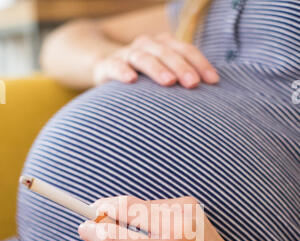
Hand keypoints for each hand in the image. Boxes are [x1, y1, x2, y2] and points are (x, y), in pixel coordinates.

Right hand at [93, 32, 218, 88]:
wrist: (105, 67)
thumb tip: (212, 98)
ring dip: (157, 69)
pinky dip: (122, 71)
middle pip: (167, 52)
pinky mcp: (107, 65)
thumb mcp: (164, 74)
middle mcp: (147, 45)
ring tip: (169, 83)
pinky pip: (115, 66)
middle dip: (182, 67)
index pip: (186, 50)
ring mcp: (127, 54)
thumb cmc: (143, 77)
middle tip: (193, 84)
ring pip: (144, 57)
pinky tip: (131, 80)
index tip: (213, 82)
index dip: (200, 63)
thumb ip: (182, 80)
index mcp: (164, 45)